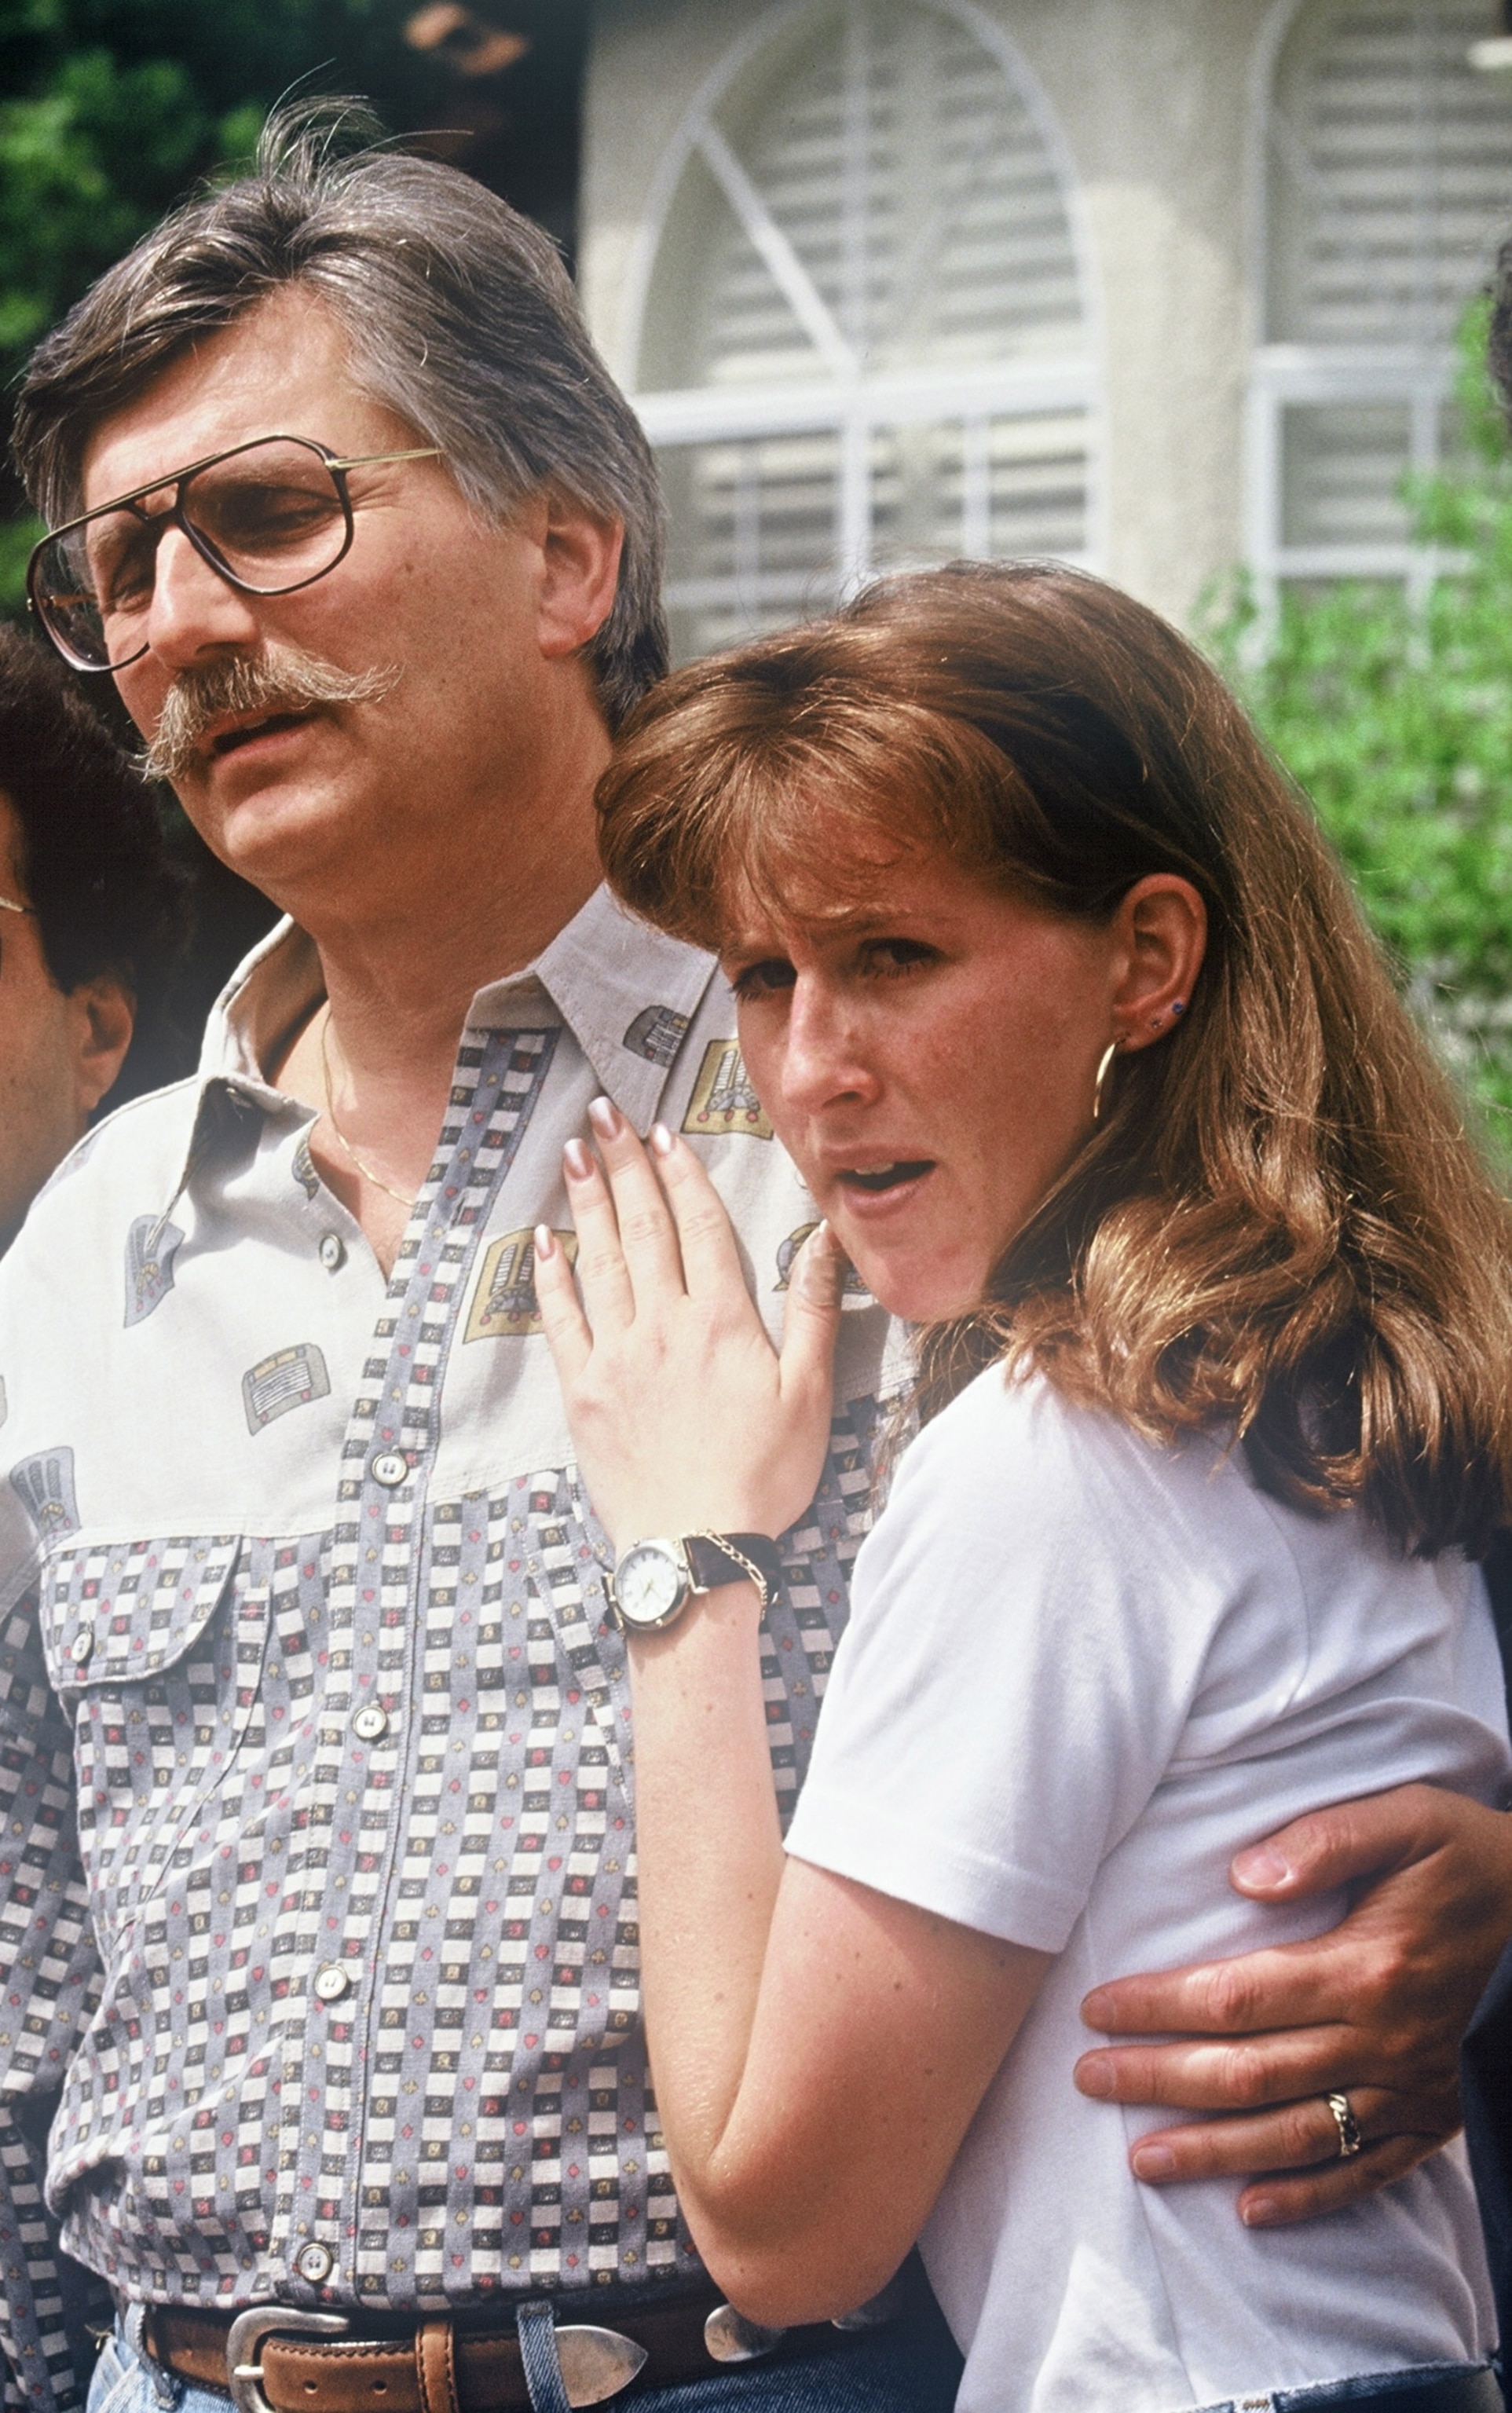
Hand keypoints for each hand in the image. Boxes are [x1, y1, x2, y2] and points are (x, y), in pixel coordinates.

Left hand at [534, 1096, 842, 1550]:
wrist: (695, 1545)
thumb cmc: (763, 1476)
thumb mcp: (810, 1394)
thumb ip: (813, 1311)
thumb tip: (824, 1240)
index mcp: (722, 1321)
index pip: (700, 1226)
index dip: (681, 1174)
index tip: (664, 1133)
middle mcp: (664, 1324)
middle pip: (643, 1228)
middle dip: (625, 1166)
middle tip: (605, 1113)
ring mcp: (617, 1355)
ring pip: (599, 1261)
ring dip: (586, 1202)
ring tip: (575, 1152)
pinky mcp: (582, 1391)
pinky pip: (561, 1321)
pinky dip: (550, 1277)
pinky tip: (544, 1241)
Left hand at [1073, 1783, 1511, 2224]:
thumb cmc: (1468, 1855)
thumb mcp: (1407, 1818)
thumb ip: (1326, 1840)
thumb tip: (1244, 1874)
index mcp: (1365, 1968)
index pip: (1235, 1996)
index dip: (1158, 2005)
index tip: (1096, 2008)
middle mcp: (1383, 2041)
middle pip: (1248, 2073)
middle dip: (1159, 2081)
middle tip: (1089, 2079)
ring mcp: (1410, 2088)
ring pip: (1293, 2134)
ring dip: (1211, 2152)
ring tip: (1141, 2159)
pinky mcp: (1434, 2118)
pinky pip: (1364, 2172)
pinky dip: (1305, 2198)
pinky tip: (1250, 2211)